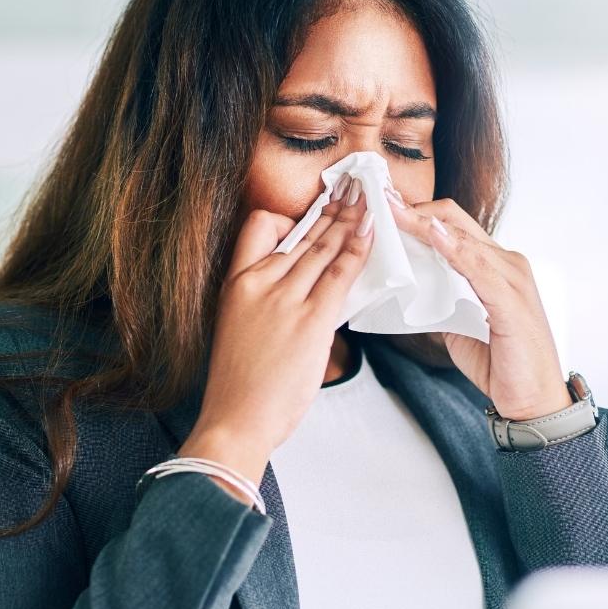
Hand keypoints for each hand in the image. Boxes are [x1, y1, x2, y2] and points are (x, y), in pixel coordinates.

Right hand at [182, 184, 374, 489]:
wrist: (236, 420)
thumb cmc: (239, 387)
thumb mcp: (238, 331)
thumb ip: (267, 304)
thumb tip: (304, 294)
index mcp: (235, 284)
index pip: (260, 228)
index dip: (290, 217)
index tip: (312, 213)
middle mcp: (258, 283)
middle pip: (301, 233)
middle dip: (333, 208)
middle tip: (354, 188)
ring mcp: (284, 299)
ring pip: (323, 247)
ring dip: (350, 220)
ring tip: (369, 201)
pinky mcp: (311, 320)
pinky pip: (340, 274)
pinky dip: (358, 250)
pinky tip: (371, 234)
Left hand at [385, 186, 571, 420]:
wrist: (532, 400)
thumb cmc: (500, 362)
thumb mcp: (458, 322)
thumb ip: (439, 297)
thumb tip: (406, 285)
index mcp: (491, 266)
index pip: (450, 225)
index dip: (414, 213)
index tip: (381, 204)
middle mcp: (505, 264)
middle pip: (454, 220)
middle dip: (412, 209)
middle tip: (378, 200)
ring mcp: (511, 279)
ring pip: (463, 238)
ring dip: (423, 223)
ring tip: (391, 211)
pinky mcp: (513, 301)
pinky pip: (480, 267)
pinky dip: (456, 249)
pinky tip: (433, 237)